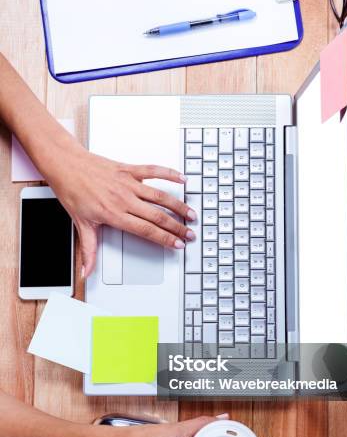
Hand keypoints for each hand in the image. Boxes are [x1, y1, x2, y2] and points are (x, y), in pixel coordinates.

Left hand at [42, 145, 195, 276]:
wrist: (65, 165)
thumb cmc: (73, 191)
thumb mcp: (81, 224)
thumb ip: (88, 251)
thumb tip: (86, 271)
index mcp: (114, 214)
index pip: (146, 230)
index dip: (165, 239)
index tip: (177, 244)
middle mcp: (124, 199)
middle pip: (157, 216)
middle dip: (177, 227)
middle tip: (190, 234)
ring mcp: (128, 183)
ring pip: (160, 196)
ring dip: (178, 205)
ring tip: (191, 214)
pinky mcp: (128, 170)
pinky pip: (153, 171)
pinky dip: (169, 173)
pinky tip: (182, 178)